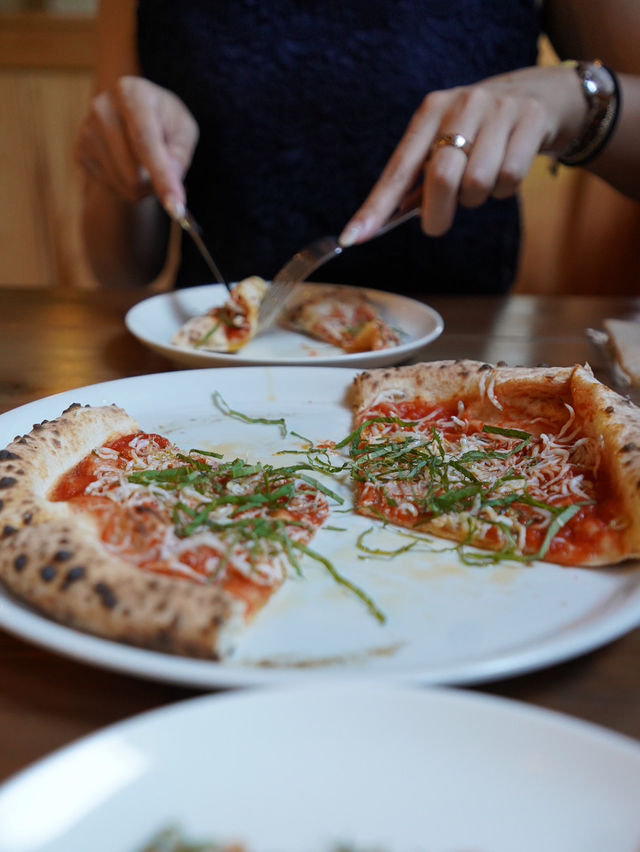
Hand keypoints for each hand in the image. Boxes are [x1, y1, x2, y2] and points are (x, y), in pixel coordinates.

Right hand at [74, 76, 198, 214]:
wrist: (133, 113)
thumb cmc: (164, 120)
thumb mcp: (184, 129)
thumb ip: (181, 155)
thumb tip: (170, 180)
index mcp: (130, 92)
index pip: (146, 142)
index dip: (162, 177)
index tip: (176, 207)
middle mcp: (102, 108)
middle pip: (134, 173)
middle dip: (156, 183)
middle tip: (165, 169)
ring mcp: (86, 131)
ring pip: (124, 186)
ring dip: (143, 186)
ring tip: (145, 163)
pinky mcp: (80, 152)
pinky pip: (112, 188)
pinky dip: (127, 186)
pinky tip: (128, 165)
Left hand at [339, 64, 585, 243]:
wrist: (543, 94)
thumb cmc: (482, 132)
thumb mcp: (448, 142)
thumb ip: (422, 177)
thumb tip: (389, 218)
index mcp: (430, 112)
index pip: (398, 169)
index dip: (375, 207)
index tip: (352, 238)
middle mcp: (461, 104)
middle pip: (440, 177)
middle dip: (438, 214)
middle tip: (437, 225)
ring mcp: (498, 109)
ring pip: (477, 183)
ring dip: (476, 199)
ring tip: (481, 183)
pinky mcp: (530, 119)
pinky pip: (509, 178)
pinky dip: (504, 190)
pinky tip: (506, 173)